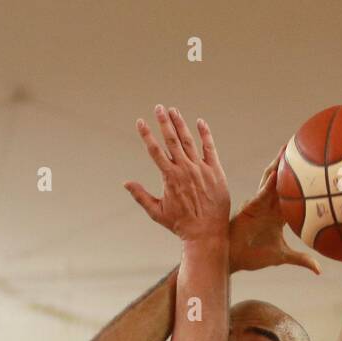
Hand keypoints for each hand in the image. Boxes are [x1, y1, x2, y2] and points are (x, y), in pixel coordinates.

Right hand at [124, 105, 229, 242]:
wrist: (206, 232)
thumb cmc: (180, 224)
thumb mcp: (156, 212)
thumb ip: (141, 196)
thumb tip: (126, 183)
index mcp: (169, 177)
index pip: (154, 150)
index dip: (146, 135)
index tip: (140, 121)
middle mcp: (184, 169)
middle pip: (171, 140)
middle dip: (163, 122)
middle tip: (158, 107)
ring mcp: (201, 168)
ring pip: (189, 140)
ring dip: (180, 124)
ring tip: (173, 110)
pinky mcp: (215, 171)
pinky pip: (210, 148)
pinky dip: (205, 134)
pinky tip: (200, 122)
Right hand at [229, 152, 320, 274]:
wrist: (234, 259)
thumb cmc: (253, 257)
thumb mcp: (282, 256)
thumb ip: (301, 259)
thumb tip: (319, 270)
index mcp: (279, 215)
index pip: (295, 195)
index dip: (304, 182)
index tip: (316, 170)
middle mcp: (271, 206)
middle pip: (284, 181)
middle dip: (291, 164)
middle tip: (303, 147)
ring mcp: (261, 204)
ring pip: (272, 181)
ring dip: (279, 165)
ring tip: (288, 148)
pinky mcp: (251, 206)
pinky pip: (262, 192)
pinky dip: (269, 182)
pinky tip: (277, 171)